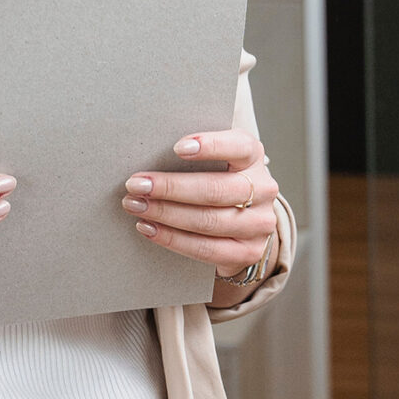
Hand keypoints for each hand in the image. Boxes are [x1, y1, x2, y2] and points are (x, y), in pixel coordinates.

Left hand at [121, 127, 278, 282]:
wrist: (239, 220)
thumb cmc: (214, 179)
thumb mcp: (212, 160)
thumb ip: (190, 155)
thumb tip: (146, 154)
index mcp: (252, 157)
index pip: (239, 146)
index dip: (210, 146)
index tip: (177, 148)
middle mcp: (262, 189)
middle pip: (215, 189)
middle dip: (170, 188)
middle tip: (136, 185)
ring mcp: (259, 223)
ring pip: (208, 220)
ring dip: (165, 214)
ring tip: (136, 206)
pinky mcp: (249, 251)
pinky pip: (206, 249)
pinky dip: (172, 239)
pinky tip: (149, 228)